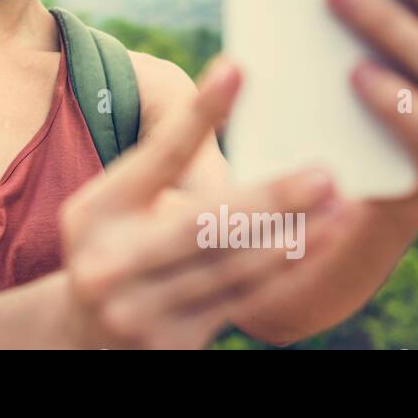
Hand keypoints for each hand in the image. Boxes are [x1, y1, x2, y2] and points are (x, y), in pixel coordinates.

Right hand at [58, 59, 346, 348]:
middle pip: (203, 225)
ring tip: (337, 206)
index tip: (237, 70)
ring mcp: (137, 311)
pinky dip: (283, 270)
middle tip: (324, 175)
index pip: (157, 155)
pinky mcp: (169, 346)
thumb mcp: (117, 200)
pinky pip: (240, 302)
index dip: (199, 113)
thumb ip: (166, 160)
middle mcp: (110, 262)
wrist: (80, 335)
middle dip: (269, 199)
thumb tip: (232, 80)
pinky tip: (316, 244)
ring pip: (232, 267)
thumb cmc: (115, 243)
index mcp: (94, 211)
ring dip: (293, 236)